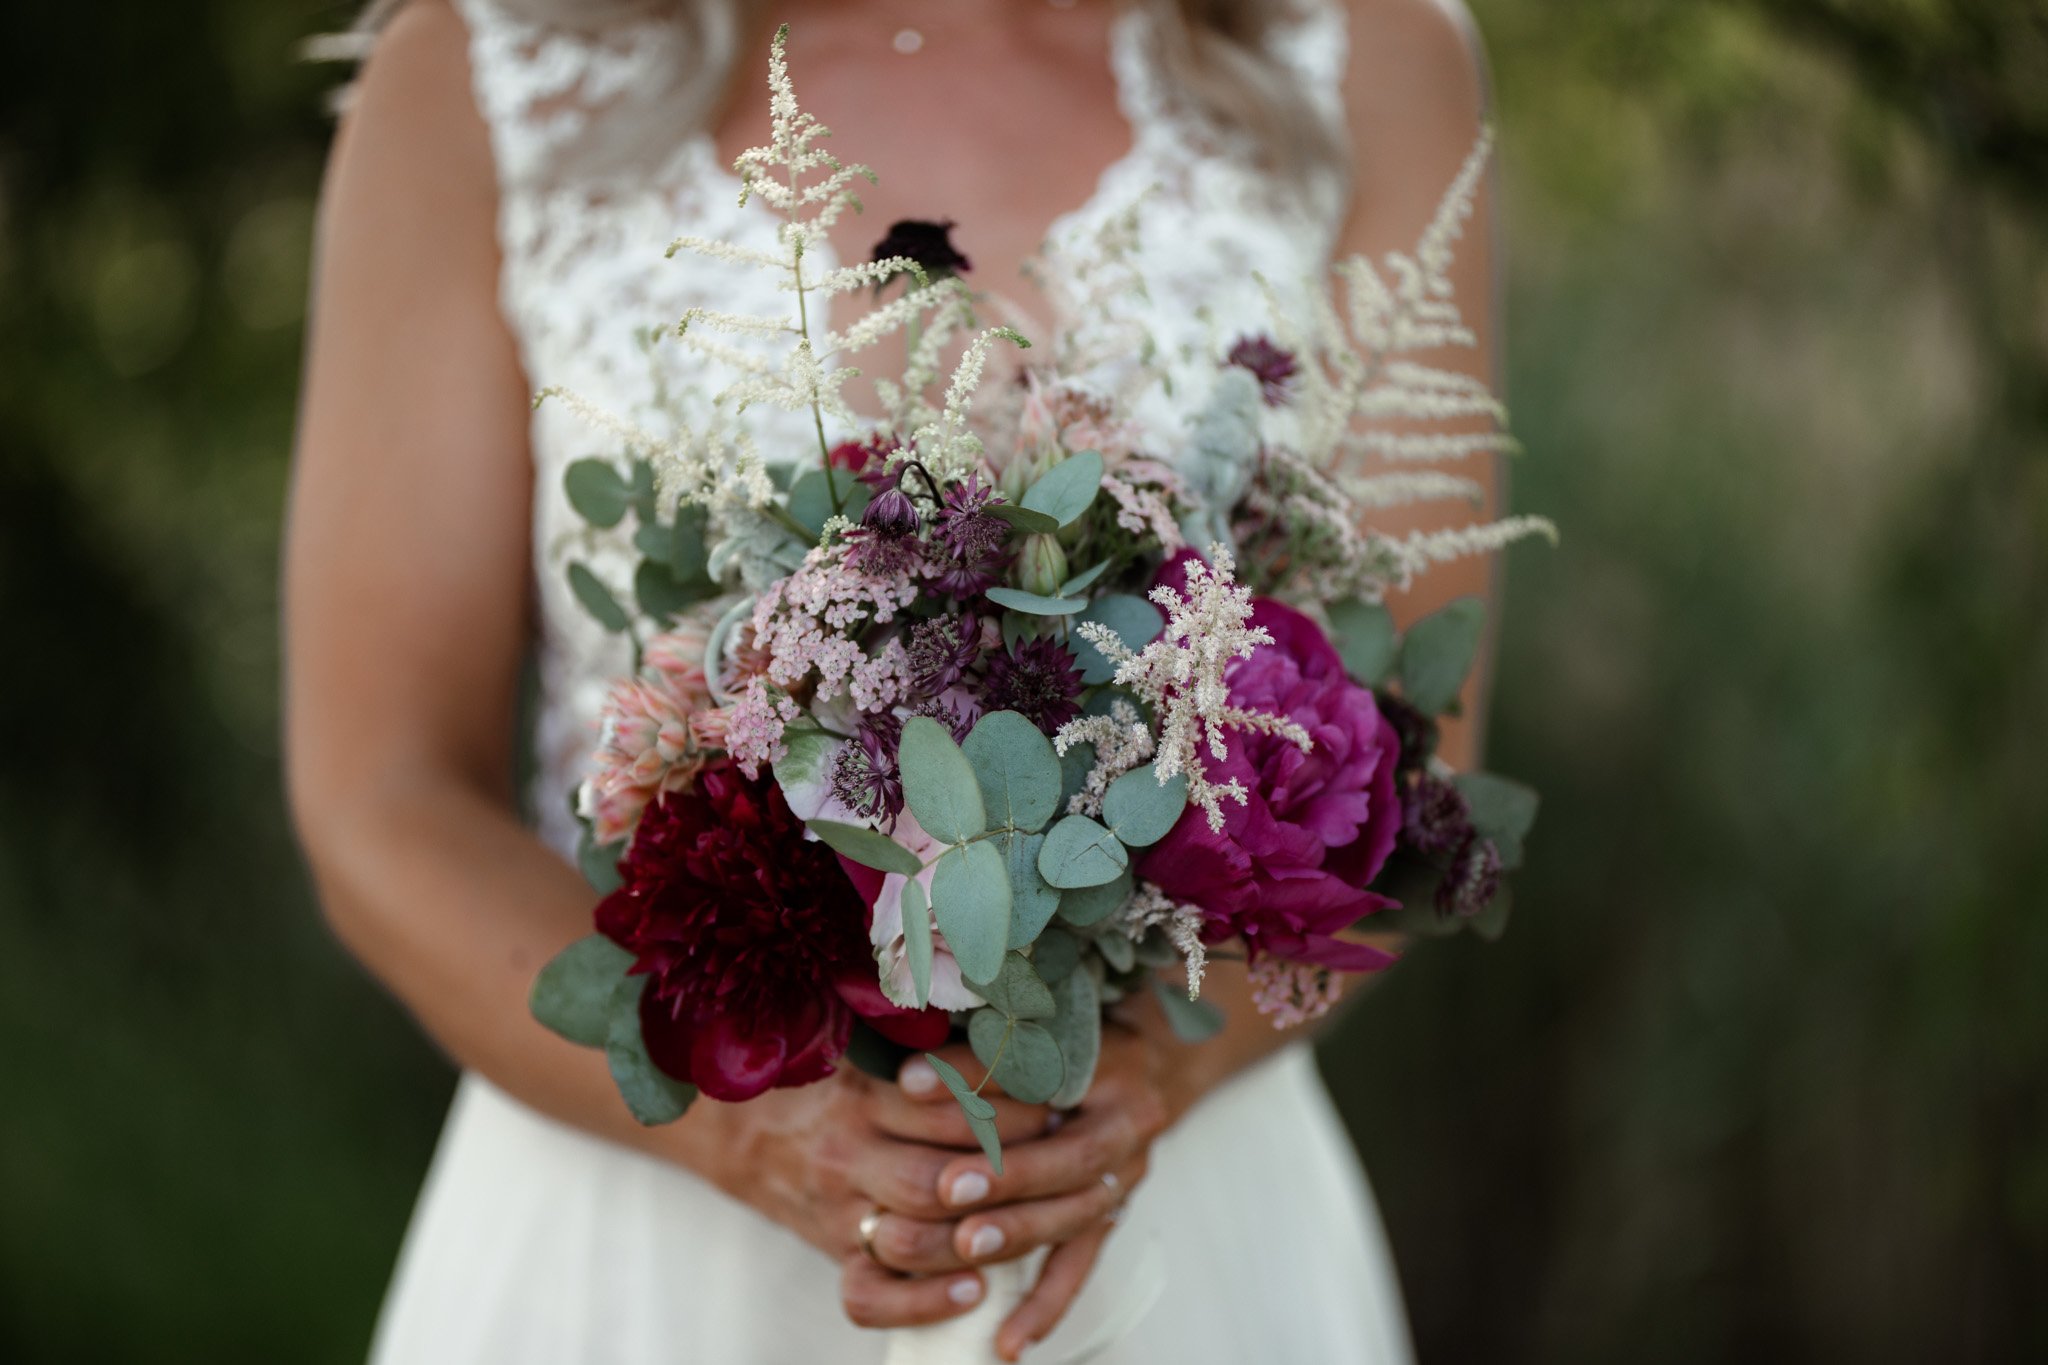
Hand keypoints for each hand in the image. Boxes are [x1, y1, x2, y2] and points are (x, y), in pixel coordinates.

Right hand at [688, 1058, 1048, 1329]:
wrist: (748, 1133)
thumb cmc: (834, 1083)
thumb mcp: (867, 1046)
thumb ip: (920, 1033)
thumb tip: (999, 998)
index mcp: (862, 1096)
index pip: (944, 1108)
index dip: (1007, 1110)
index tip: (1055, 1103)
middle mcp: (848, 1155)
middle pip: (933, 1179)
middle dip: (1000, 1179)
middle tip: (1054, 1166)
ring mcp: (840, 1212)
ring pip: (911, 1238)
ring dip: (978, 1238)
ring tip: (1033, 1221)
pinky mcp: (837, 1255)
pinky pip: (868, 1298)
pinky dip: (922, 1302)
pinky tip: (974, 1290)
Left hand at [884, 1027, 1178, 1361]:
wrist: (1151, 1061)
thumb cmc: (1073, 1038)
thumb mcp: (1038, 1025)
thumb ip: (983, 1045)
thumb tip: (905, 1070)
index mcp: (1107, 1063)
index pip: (1039, 1070)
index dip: (974, 1075)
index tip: (911, 1084)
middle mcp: (1125, 1122)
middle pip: (1069, 1157)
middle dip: (1006, 1173)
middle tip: (948, 1186)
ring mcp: (1125, 1175)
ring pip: (1073, 1214)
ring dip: (1019, 1233)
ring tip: (967, 1247)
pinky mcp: (1112, 1216)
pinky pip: (1080, 1267)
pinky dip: (1044, 1307)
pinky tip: (1007, 1342)